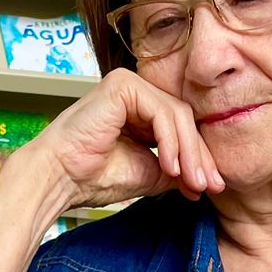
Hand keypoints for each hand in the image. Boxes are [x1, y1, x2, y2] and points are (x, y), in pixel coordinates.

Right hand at [23, 69, 225, 211]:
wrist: (60, 179)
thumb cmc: (92, 177)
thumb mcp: (149, 174)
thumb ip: (176, 170)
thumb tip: (205, 179)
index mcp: (140, 112)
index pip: (181, 128)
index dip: (198, 158)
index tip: (210, 187)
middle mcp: (136, 94)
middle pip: (183, 120)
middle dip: (199, 156)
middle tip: (210, 185)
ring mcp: (128, 85)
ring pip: (177, 115)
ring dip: (189, 152)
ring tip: (192, 181)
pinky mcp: (122, 85)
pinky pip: (161, 112)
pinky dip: (171, 141)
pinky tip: (171, 167)